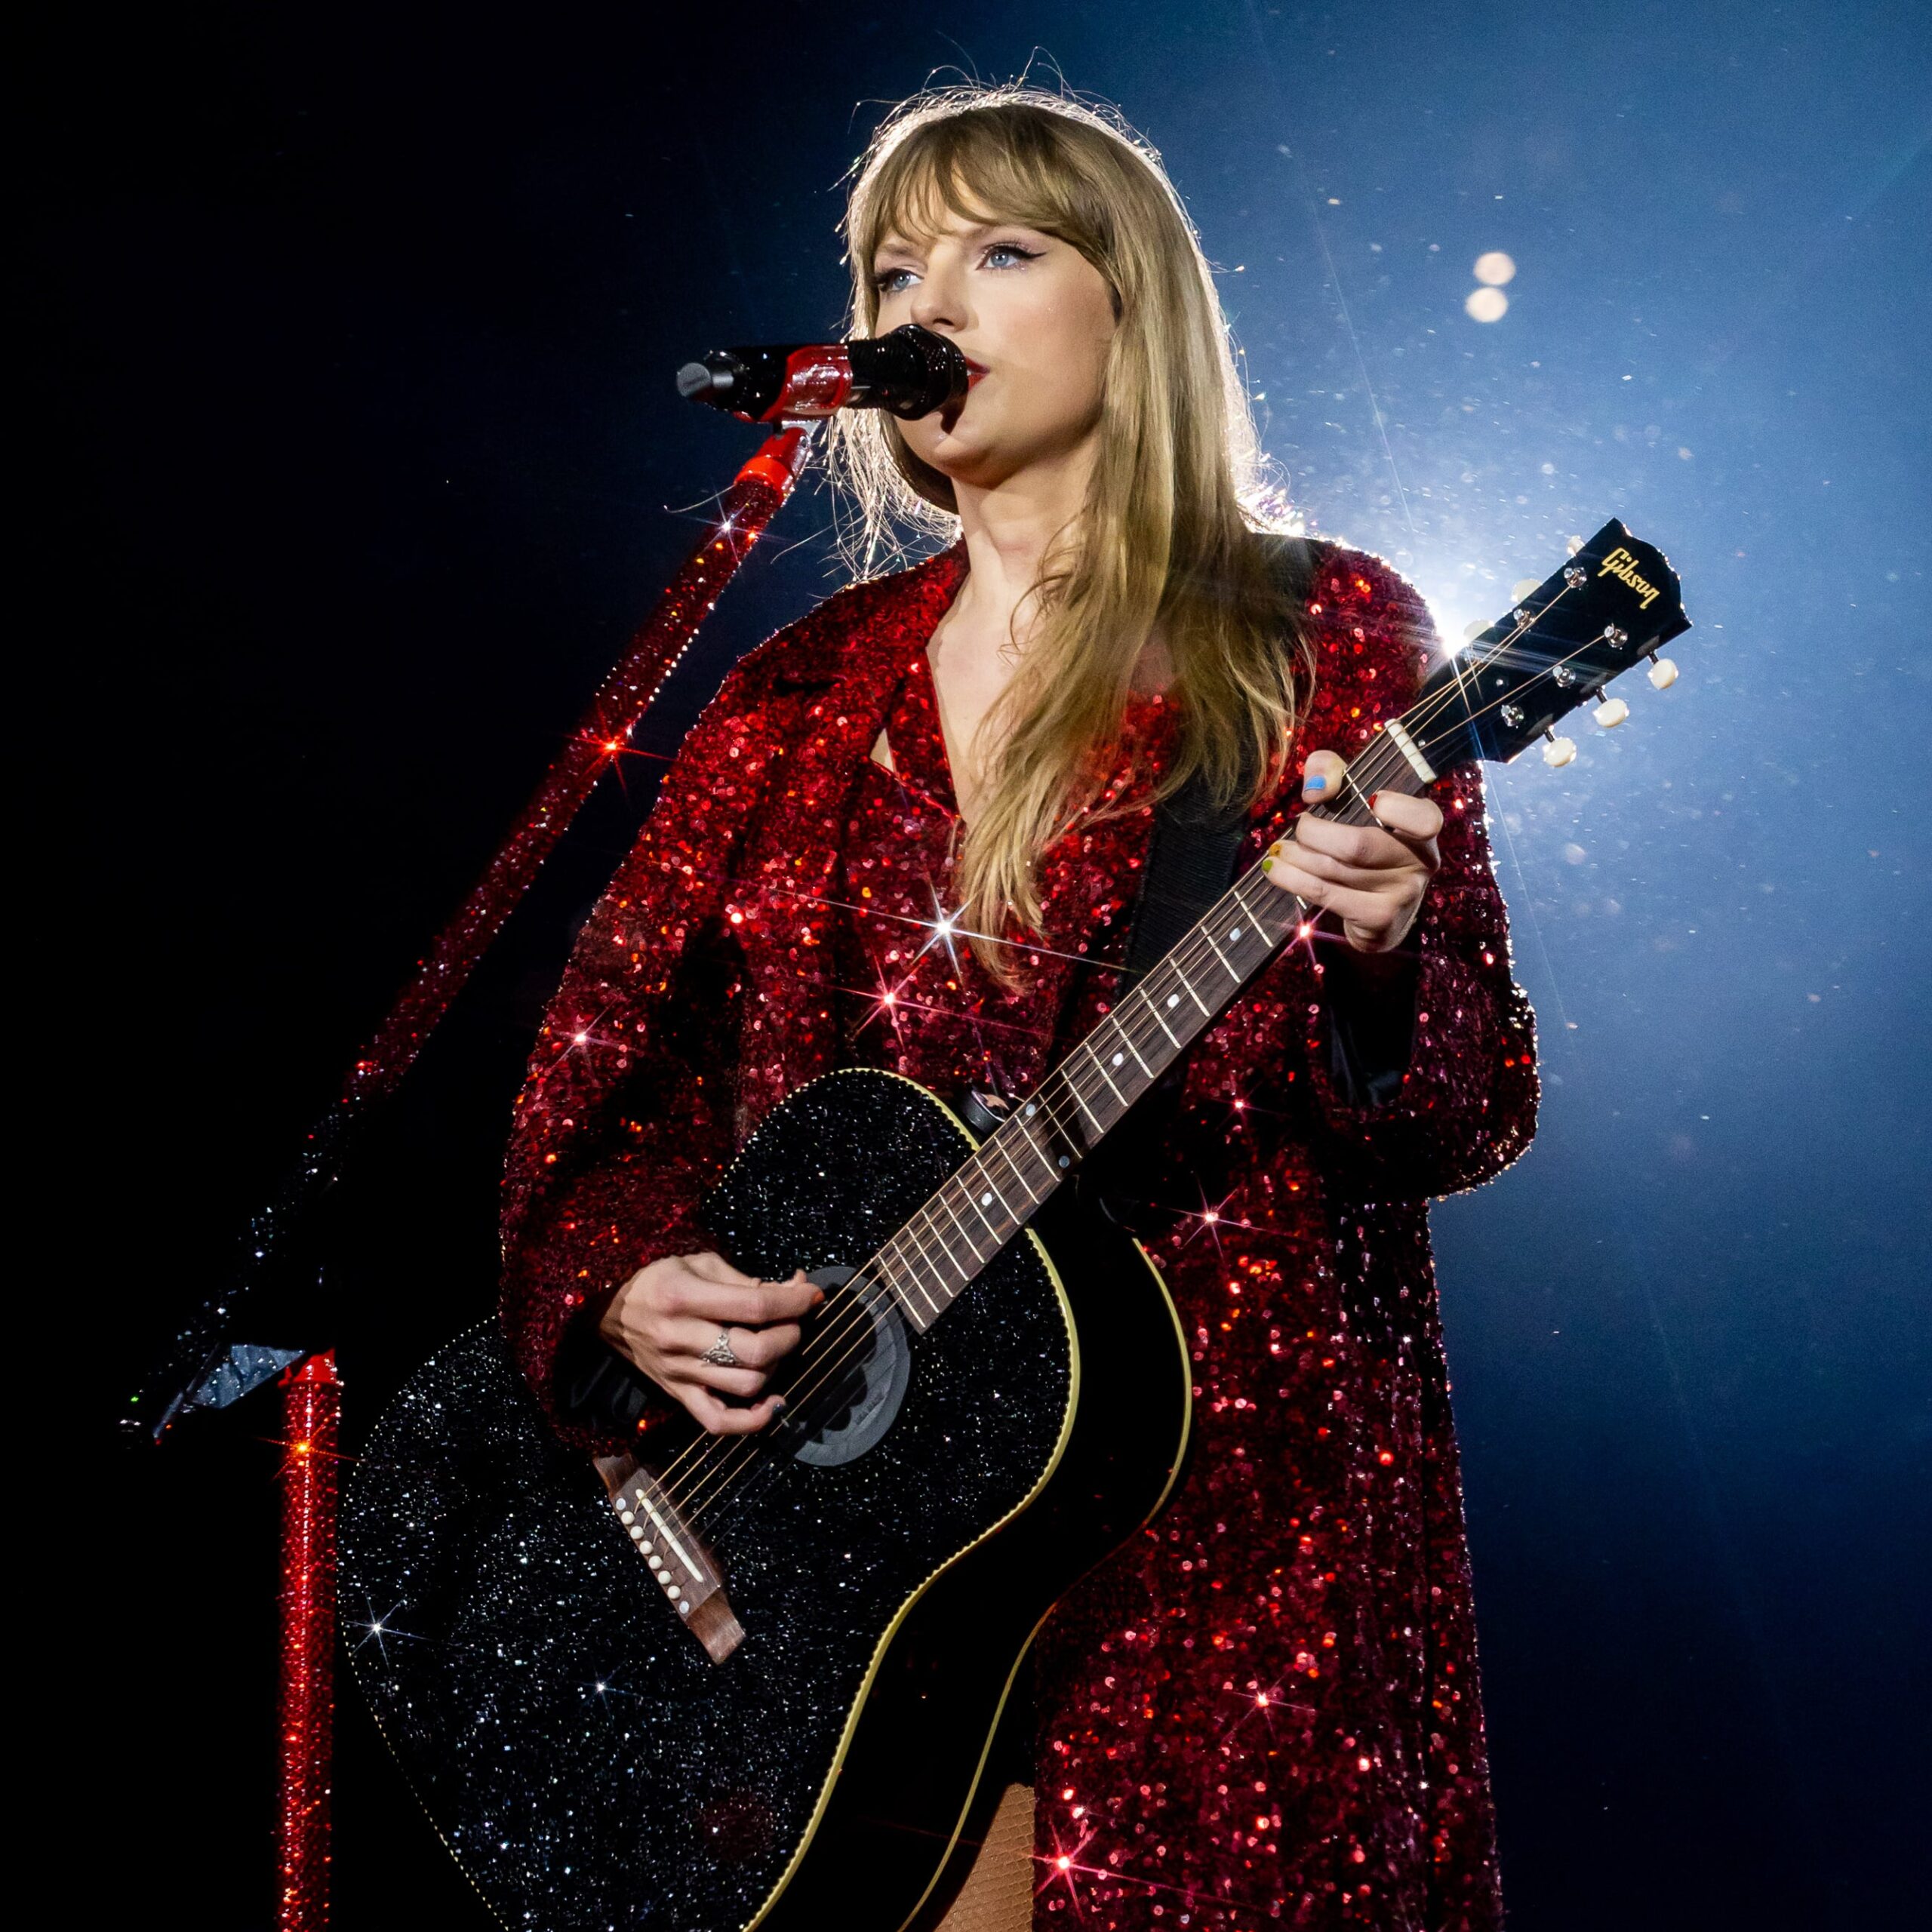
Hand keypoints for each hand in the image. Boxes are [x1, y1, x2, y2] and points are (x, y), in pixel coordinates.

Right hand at [598, 1252, 820, 1434]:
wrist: (607, 1309)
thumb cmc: (658, 1279)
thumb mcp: (697, 1262)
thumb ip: (743, 1280)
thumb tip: (792, 1290)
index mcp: (684, 1297)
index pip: (755, 1306)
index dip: (794, 1301)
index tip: (812, 1294)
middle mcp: (680, 1338)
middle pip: (756, 1350)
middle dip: (790, 1334)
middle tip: (795, 1320)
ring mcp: (679, 1372)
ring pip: (747, 1384)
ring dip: (777, 1366)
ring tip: (777, 1347)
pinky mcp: (678, 1395)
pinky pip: (718, 1422)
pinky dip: (752, 1421)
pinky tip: (772, 1404)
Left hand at [1260, 749, 1442, 953]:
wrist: (1377, 911)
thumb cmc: (1363, 840)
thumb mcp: (1350, 794)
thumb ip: (1331, 770)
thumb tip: (1315, 789)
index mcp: (1423, 828)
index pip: (1425, 819)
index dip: (1398, 808)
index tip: (1370, 799)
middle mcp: (1420, 863)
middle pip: (1359, 846)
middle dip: (1313, 834)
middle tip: (1296, 828)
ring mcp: (1402, 896)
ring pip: (1336, 871)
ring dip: (1296, 858)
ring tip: (1277, 850)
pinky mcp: (1379, 921)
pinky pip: (1327, 895)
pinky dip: (1293, 880)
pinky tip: (1275, 870)